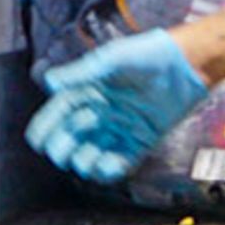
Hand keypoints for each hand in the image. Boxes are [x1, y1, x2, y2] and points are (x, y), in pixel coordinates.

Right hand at [27, 30, 209, 185]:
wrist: (186, 65)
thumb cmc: (148, 55)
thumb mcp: (111, 59)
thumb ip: (82, 72)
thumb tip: (50, 81)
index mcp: (88, 92)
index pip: (56, 114)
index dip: (45, 128)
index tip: (38, 140)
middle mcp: (99, 113)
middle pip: (68, 140)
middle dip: (62, 147)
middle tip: (67, 146)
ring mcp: (118, 129)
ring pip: (88, 156)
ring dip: (82, 162)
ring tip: (87, 158)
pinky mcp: (139, 142)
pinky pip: (118, 164)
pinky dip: (109, 169)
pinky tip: (109, 164)